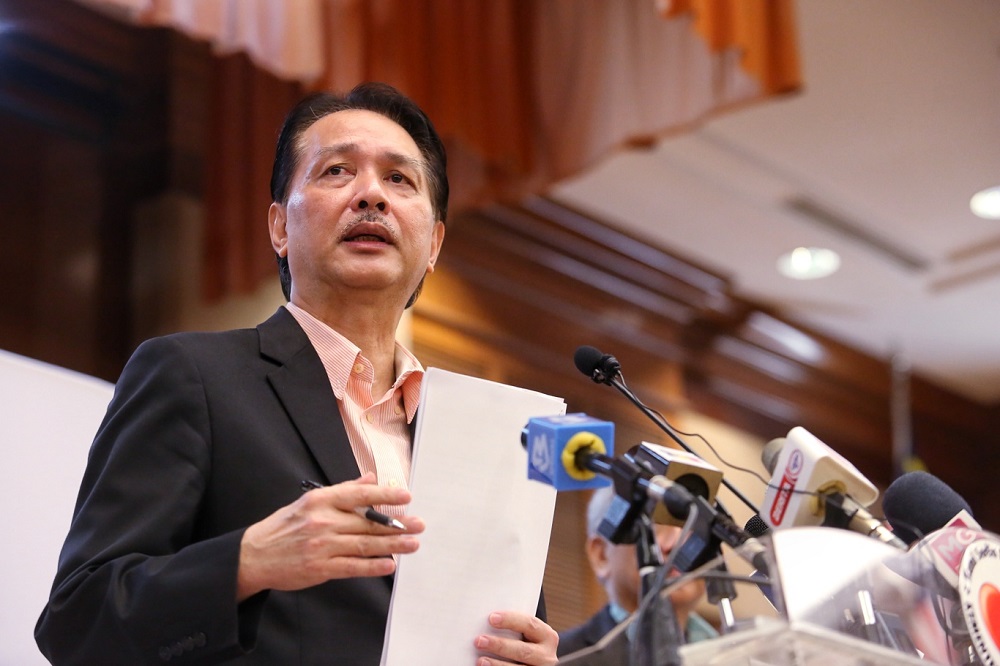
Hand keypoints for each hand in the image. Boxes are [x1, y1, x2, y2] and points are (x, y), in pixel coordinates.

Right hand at [236, 473, 423, 599]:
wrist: (255, 555)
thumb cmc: (285, 526)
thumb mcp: (310, 501)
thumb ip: (344, 491)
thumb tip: (371, 479)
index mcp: (321, 500)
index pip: (360, 495)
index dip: (385, 496)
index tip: (406, 497)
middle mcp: (323, 521)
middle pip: (367, 523)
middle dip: (397, 524)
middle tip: (419, 524)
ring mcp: (322, 546)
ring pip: (364, 545)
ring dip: (392, 545)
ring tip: (412, 544)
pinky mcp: (320, 568)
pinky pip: (353, 567)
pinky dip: (372, 566)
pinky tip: (389, 565)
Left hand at [473, 611, 557, 665]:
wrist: (537, 663)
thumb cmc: (528, 644)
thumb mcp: (529, 635)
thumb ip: (516, 629)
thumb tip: (488, 623)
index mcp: (547, 636)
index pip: (529, 624)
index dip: (510, 620)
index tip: (492, 618)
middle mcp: (546, 655)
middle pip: (522, 650)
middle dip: (500, 645)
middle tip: (480, 640)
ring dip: (497, 665)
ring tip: (480, 660)